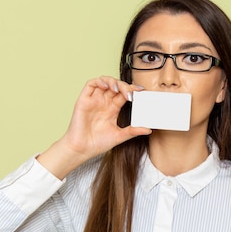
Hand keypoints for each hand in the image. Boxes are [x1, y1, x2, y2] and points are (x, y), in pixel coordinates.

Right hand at [37, 76, 151, 178]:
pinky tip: (106, 86)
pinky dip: (99, 81)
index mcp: (112, 109)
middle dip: (125, 86)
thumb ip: (133, 131)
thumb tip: (148, 129)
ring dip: (113, 82)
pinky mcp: (84, 100)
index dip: (132, 90)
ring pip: (105, 81)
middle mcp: (104, 102)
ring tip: (119, 89)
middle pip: (116, 86)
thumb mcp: (119, 136)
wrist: (82, 149)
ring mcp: (94, 100)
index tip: (141, 91)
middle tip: (131, 93)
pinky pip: (91, 84)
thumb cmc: (97, 143)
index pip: (124, 94)